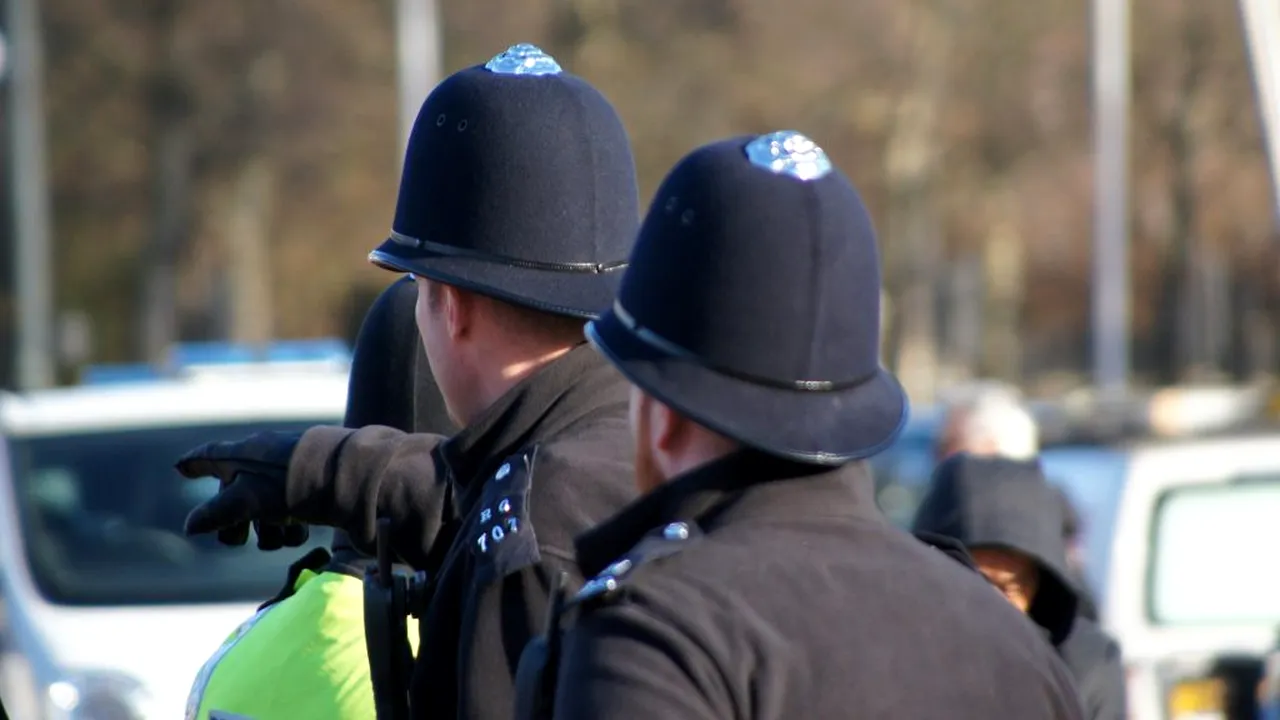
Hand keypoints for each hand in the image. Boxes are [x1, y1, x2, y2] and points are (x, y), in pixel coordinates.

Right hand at [174, 432, 308, 549]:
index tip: (180, 467)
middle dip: (238, 522)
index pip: (211, 456)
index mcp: (244, 454)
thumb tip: (191, 526)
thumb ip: (217, 512)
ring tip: (279, 532)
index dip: (195, 463)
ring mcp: (288, 477)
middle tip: (240, 536)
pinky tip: (299, 530)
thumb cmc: (290, 480)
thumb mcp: (248, 497)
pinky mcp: (312, 491)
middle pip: (237, 496)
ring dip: (268, 530)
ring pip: (265, 511)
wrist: (347, 476)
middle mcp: (264, 462)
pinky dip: (291, 528)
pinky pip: (291, 515)